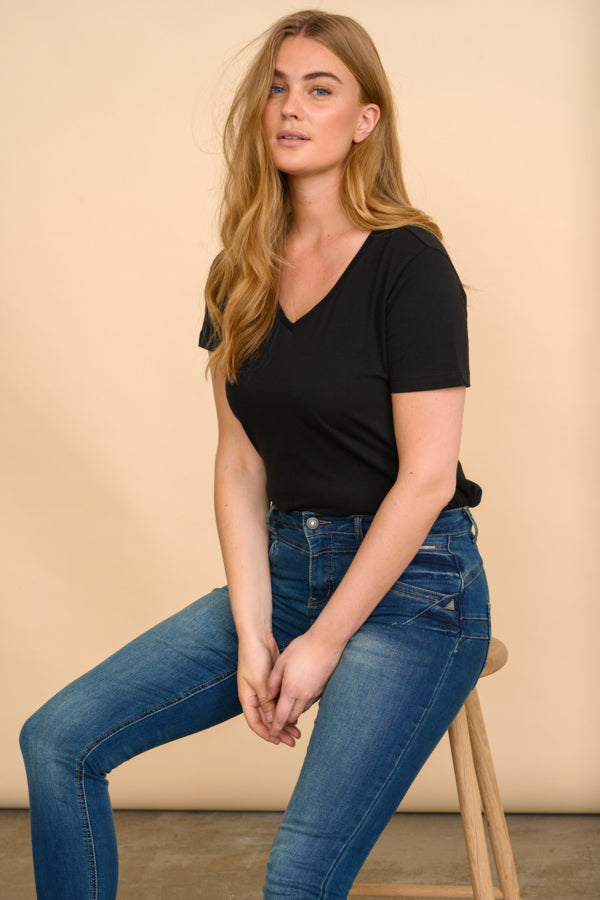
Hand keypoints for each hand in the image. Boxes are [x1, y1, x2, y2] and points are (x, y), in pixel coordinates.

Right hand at [237, 635, 300, 746]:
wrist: (258, 638)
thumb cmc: (253, 657)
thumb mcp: (259, 681)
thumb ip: (265, 700)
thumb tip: (272, 718)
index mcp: (247, 698)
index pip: (255, 722)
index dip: (266, 733)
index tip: (277, 741)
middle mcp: (255, 697)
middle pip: (266, 720)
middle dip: (279, 730)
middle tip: (293, 740)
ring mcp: (263, 691)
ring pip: (274, 711)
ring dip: (285, 720)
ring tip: (298, 730)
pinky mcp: (272, 684)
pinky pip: (279, 701)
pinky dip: (287, 708)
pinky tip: (297, 713)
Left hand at [266, 629, 344, 743]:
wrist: (327, 642)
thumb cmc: (302, 649)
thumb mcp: (281, 663)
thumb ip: (272, 682)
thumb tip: (267, 697)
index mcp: (291, 690)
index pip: (281, 717)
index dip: (275, 728)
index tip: (271, 736)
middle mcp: (304, 696)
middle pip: (292, 717)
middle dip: (284, 724)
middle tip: (277, 727)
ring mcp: (315, 693)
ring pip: (301, 710)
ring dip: (293, 714)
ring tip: (286, 714)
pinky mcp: (321, 689)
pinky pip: (309, 702)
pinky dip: (301, 705)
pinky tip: (297, 699)